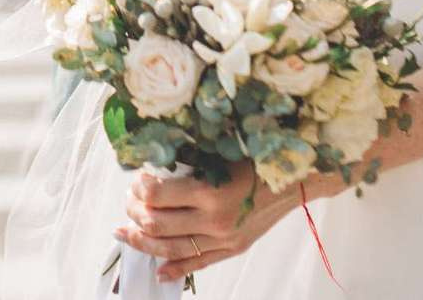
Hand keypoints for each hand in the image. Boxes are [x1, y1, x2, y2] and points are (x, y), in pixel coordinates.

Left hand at [115, 166, 300, 282]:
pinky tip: (158, 270)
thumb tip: (153, 165)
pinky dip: (175, 269)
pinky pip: (198, 264)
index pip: (158, 196)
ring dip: (143, 241)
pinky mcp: (232, 249)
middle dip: (135, 213)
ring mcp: (224, 239)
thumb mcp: (220, 151)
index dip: (140, 188)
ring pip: (171, 249)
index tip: (136, 179)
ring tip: (125, 233)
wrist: (297, 180)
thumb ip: (188, 161)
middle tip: (128, 201)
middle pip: (158, 224)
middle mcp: (215, 220)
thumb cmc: (258, 157)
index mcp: (211, 190)